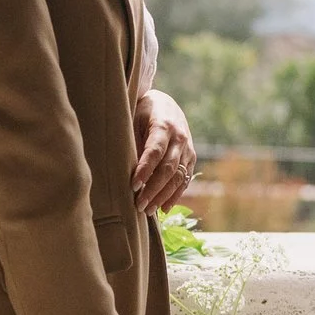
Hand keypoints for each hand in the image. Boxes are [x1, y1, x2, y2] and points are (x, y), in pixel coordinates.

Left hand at [133, 86, 196, 215]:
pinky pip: (185, 180)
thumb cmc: (142, 113)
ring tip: (148, 210)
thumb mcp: (134, 120)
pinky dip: (175, 195)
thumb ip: (133, 142)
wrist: (165, 104)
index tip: (133, 186)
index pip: (155, 151)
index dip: (145, 169)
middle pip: (168, 168)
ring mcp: (188, 149)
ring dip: (163, 196)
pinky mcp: (191, 158)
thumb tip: (123, 171)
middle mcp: (180, 138)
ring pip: (178, 177)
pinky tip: (164, 208)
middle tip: (139, 205)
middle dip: (153, 189)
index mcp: (164, 125)